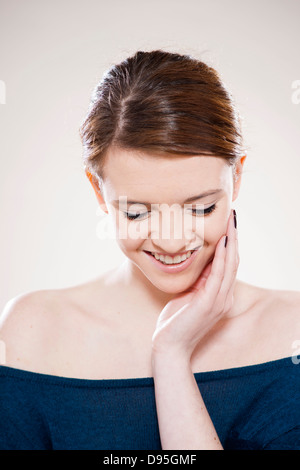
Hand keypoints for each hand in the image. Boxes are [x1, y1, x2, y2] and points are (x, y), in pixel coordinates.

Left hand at [151, 209, 238, 359]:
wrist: (169, 346)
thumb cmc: (175, 322)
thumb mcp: (188, 295)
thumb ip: (197, 281)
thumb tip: (198, 261)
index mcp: (220, 296)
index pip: (229, 265)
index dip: (230, 245)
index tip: (227, 225)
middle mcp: (224, 297)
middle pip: (234, 262)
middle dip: (233, 238)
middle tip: (232, 217)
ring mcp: (219, 301)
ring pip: (230, 266)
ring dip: (231, 243)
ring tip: (230, 223)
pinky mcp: (210, 303)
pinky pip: (219, 275)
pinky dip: (222, 257)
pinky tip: (222, 242)